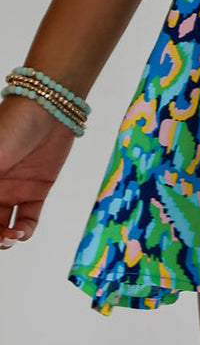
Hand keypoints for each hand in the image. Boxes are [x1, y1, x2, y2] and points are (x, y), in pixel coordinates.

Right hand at [0, 93, 77, 248]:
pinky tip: (24, 231)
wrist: (50, 106)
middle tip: (1, 239)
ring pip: (4, 226)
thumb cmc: (12, 124)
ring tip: (12, 236)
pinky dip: (26, 230)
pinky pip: (28, 218)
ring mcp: (14, 189)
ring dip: (5, 238)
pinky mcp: (37, 189)